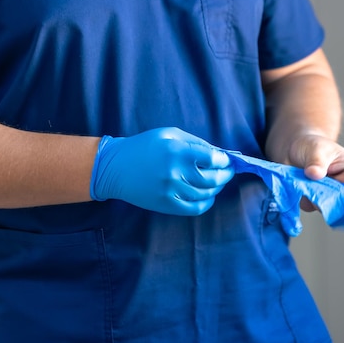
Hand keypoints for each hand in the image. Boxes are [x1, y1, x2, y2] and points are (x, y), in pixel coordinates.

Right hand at [90, 127, 233, 214]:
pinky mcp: (166, 205)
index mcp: (177, 151)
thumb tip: (219, 153)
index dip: (224, 160)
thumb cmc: (144, 146)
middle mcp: (175, 172)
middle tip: (229, 171)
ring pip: (206, 193)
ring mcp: (171, 191)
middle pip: (213, 178)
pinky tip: (209, 196)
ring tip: (218, 181)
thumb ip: (195, 142)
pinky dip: (207, 202)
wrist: (115, 167)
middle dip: (226, 174)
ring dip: (217, 187)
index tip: (228, 160)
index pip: (212, 159)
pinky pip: (195, 208)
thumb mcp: (168, 134)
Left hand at [287, 133, 343, 210]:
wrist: (294, 152)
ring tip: (308, 180)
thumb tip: (315, 174)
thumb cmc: (313, 146)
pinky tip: (298, 186)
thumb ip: (317, 161)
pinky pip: (311, 207)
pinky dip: (303, 198)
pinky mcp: (315, 203)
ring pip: (331, 209)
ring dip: (318, 198)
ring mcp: (331, 198)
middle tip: (328, 193)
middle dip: (343, 203)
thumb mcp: (317, 148)